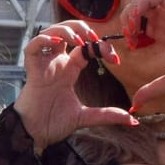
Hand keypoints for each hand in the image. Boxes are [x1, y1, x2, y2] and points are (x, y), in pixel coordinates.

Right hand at [14, 21, 139, 150]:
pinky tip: (56, 43)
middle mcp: (56, 64)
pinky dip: (42, 40)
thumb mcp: (85, 117)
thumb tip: (132, 120)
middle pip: (66, 32)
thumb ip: (107, 115)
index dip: (100, 47)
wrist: (34, 136)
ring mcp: (43, 66)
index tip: (115, 59)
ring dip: (65, 30)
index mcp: (68, 71)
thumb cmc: (53, 124)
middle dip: (81, 28)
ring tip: (78, 39)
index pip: (85, 48)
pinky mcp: (32, 72)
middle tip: (94, 38)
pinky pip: (32, 48)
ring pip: (50, 34)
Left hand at [121, 0, 164, 108]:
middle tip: (128, 35)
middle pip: (140, 9)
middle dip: (127, 19)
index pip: (140, 24)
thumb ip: (151, 90)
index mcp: (164, 35)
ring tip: (132, 28)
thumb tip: (134, 107)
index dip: (128, 31)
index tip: (130, 46)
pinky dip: (144, 3)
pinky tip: (139, 19)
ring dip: (134, 10)